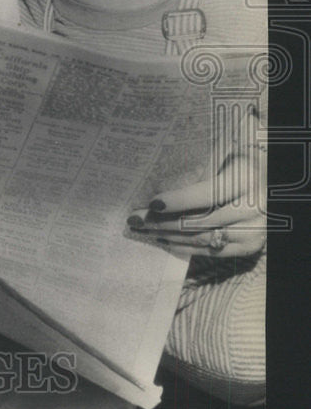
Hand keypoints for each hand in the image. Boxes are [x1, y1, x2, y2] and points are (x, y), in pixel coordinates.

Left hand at [129, 139, 266, 258]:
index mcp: (246, 180)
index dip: (178, 200)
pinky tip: (164, 239)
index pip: (207, 194)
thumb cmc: (240, 165)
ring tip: (143, 229)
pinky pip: (212, 251)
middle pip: (199, 220)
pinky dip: (185, 246)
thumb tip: (159, 182)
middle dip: (162, 221)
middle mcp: (253, 208)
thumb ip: (199, 169)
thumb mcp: (225, 157)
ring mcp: (254, 231)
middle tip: (135, 219)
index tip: (153, 203)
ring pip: (202, 238)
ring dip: (168, 235)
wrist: (272, 185)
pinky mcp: (250, 247)